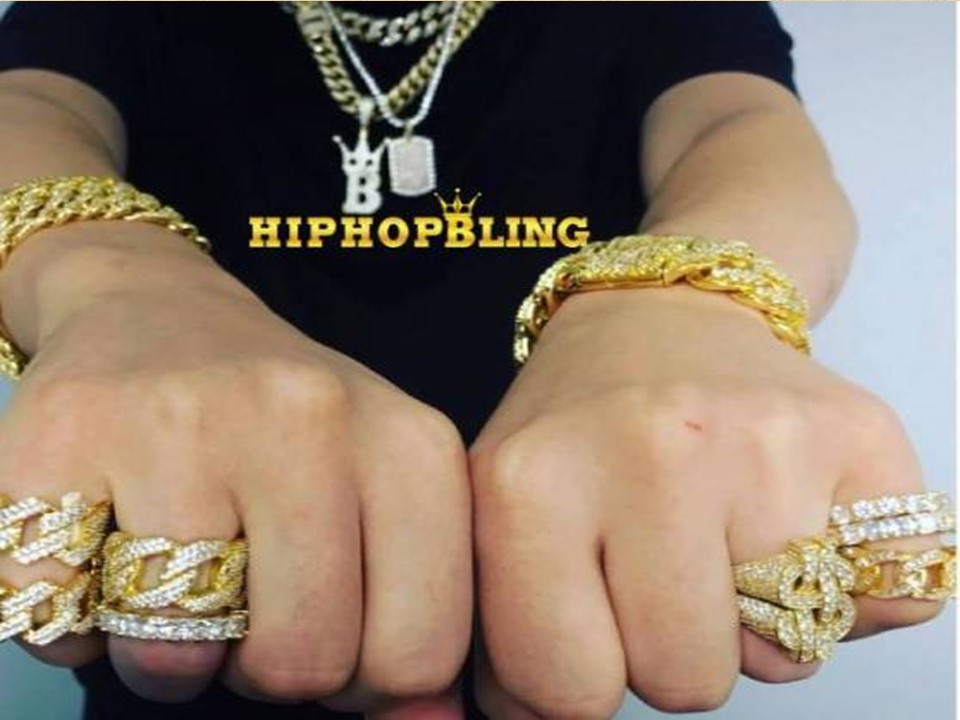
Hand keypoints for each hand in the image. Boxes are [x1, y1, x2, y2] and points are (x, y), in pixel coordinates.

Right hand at [0, 232, 471, 716]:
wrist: (158, 310)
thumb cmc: (284, 427)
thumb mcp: (382, 493)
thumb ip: (417, 613)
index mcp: (407, 443)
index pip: (419, 654)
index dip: (365, 675)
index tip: (332, 624)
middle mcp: (306, 413)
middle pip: (301, 662)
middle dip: (265, 666)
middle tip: (243, 600)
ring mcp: (184, 416)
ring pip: (176, 658)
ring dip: (167, 649)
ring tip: (172, 566)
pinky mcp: (67, 430)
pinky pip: (64, 625)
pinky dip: (78, 619)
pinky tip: (100, 537)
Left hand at [470, 284, 945, 717]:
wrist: (666, 313)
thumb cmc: (581, 424)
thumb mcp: (500, 507)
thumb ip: (504, 628)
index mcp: (532, 481)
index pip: (565, 689)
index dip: (579, 671)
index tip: (587, 615)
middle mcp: (652, 450)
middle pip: (684, 681)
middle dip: (671, 646)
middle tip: (661, 561)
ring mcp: (766, 441)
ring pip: (786, 654)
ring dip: (754, 619)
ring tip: (720, 529)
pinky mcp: (861, 436)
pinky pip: (890, 605)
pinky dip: (848, 593)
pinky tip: (791, 517)